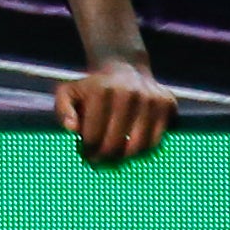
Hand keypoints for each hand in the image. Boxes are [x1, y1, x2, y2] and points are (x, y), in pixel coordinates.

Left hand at [56, 59, 172, 164]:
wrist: (123, 68)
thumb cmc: (92, 87)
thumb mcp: (68, 92)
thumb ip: (62, 110)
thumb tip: (72, 129)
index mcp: (102, 90)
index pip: (93, 135)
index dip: (87, 150)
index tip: (85, 155)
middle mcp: (129, 93)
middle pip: (115, 142)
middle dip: (104, 157)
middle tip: (99, 161)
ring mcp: (151, 99)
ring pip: (138, 145)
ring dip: (125, 158)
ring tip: (115, 158)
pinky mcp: (167, 104)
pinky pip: (156, 140)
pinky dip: (143, 150)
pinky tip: (131, 149)